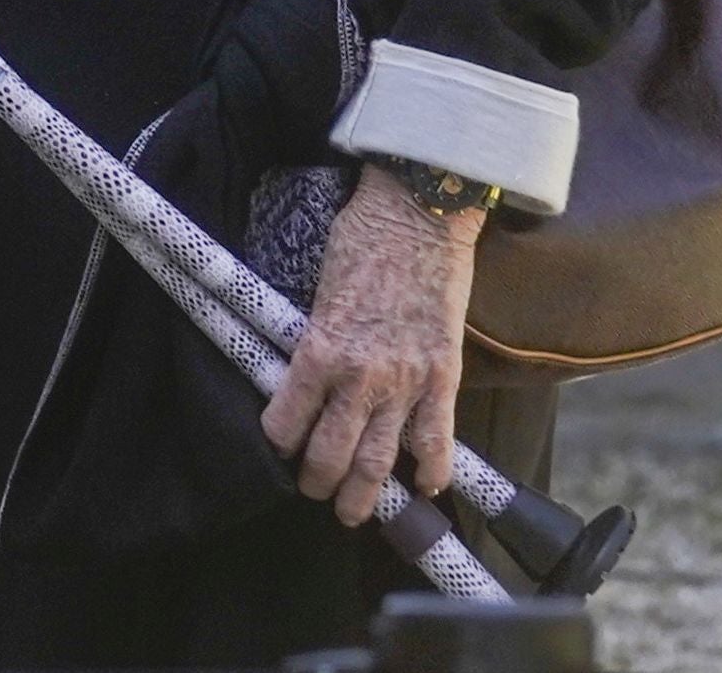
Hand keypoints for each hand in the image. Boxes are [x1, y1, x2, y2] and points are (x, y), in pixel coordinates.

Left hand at [262, 164, 479, 525]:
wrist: (417, 212)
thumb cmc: (361, 235)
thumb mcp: (318, 286)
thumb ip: (313, 334)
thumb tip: (304, 367)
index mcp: (318, 348)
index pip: (285, 420)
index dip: (279, 441)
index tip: (279, 445)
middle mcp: (358, 376)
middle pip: (330, 456)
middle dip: (316, 481)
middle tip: (313, 488)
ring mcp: (404, 381)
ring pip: (379, 463)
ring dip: (363, 495)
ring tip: (353, 510)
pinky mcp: (443, 377)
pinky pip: (437, 442)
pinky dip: (431, 471)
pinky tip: (423, 484)